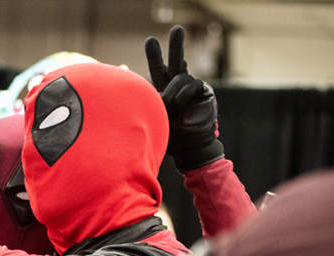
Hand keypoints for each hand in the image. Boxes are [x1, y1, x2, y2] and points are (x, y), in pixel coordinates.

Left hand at [145, 26, 223, 171]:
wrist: (187, 147)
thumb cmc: (167, 135)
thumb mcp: (151, 115)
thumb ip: (144, 98)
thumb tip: (129, 80)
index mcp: (164, 90)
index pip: (158, 70)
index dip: (154, 57)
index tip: (150, 41)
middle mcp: (178, 87)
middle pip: (175, 62)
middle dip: (176, 45)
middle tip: (177, 29)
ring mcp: (191, 88)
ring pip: (180, 74)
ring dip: (172, 90)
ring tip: (169, 105)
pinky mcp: (204, 92)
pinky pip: (191, 83)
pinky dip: (182, 94)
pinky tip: (179, 104)